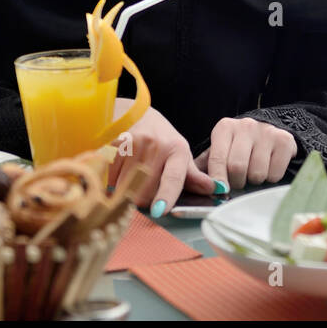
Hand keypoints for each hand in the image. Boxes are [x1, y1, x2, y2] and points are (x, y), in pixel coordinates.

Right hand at [107, 98, 217, 213]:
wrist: (136, 116)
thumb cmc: (162, 140)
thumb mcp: (180, 155)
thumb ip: (193, 177)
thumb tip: (215, 190)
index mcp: (177, 149)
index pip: (173, 177)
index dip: (166, 195)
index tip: (160, 211)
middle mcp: (157, 145)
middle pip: (147, 190)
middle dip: (145, 199)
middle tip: (146, 191)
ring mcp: (134, 144)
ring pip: (127, 188)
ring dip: (127, 193)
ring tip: (133, 179)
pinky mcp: (114, 146)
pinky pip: (110, 179)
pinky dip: (113, 184)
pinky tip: (120, 173)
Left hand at [194, 117, 297, 190]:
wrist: (266, 133)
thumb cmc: (237, 148)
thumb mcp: (219, 151)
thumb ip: (204, 169)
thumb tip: (195, 187)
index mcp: (225, 128)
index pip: (218, 159)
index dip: (218, 179)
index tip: (220, 190)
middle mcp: (246, 125)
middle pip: (237, 168)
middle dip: (237, 181)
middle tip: (238, 181)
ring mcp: (267, 132)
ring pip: (257, 173)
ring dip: (254, 180)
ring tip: (253, 171)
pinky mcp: (284, 140)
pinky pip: (275, 173)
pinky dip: (270, 178)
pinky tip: (268, 167)